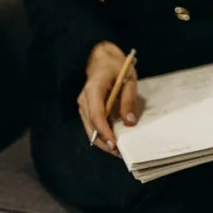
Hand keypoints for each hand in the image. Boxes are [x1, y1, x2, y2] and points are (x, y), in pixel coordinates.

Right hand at [77, 41, 138, 155]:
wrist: (103, 59)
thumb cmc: (117, 67)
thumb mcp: (129, 79)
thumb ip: (129, 99)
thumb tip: (130, 122)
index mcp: (94, 87)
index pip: (97, 115)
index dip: (105, 132)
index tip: (115, 145)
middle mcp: (84, 98)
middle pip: (91, 125)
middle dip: (104, 141)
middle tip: (119, 153)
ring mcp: (83, 104)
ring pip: (89, 128)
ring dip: (101, 140)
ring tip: (117, 150)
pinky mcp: (85, 108)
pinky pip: (91, 124)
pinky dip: (100, 134)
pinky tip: (111, 140)